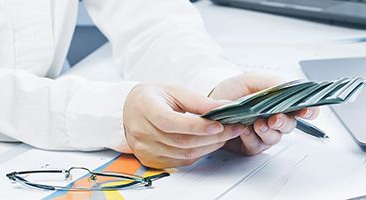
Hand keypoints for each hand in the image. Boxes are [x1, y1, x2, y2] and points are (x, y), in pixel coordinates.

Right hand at [123, 84, 248, 168]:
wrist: (131, 109)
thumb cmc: (153, 97)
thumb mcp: (174, 90)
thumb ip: (198, 100)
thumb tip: (224, 106)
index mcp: (145, 108)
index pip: (171, 122)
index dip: (197, 126)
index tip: (220, 124)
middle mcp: (141, 131)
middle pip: (181, 141)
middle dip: (213, 137)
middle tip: (234, 128)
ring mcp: (144, 148)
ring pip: (184, 154)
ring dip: (209, 146)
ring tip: (226, 135)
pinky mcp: (150, 159)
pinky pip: (180, 161)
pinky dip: (199, 154)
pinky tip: (210, 143)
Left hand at [209, 73, 318, 155]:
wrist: (210, 103)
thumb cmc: (233, 90)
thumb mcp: (252, 80)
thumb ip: (272, 83)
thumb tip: (289, 87)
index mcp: (280, 103)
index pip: (302, 109)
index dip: (309, 111)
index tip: (306, 111)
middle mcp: (275, 120)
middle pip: (290, 125)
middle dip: (283, 122)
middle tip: (274, 119)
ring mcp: (264, 134)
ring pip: (275, 138)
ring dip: (267, 132)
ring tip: (257, 124)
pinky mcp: (252, 145)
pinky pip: (257, 146)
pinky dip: (251, 138)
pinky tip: (244, 130)